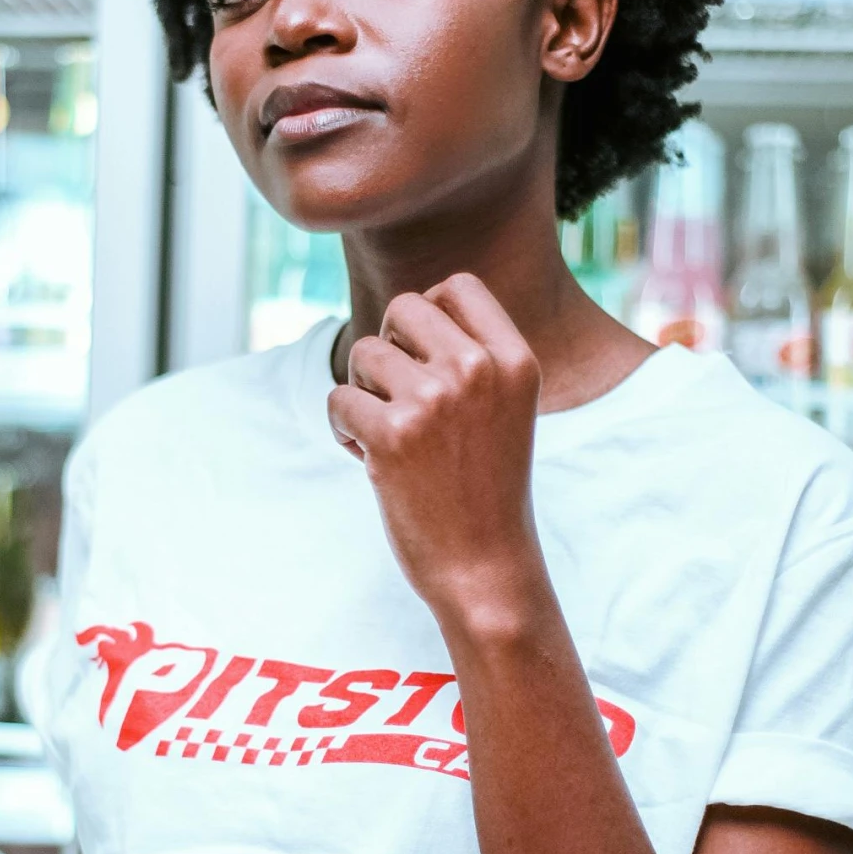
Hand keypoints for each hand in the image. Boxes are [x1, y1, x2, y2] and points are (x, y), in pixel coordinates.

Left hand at [328, 273, 546, 631]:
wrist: (485, 566)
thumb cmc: (487, 486)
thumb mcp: (506, 406)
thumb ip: (472, 352)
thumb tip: (413, 303)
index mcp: (515, 360)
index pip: (458, 286)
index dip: (428, 315)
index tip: (424, 359)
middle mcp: (478, 370)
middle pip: (403, 308)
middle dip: (388, 347)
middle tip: (400, 397)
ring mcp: (434, 400)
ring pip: (363, 353)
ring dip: (364, 392)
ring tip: (392, 436)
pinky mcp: (391, 435)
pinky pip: (337, 399)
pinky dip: (344, 430)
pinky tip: (374, 461)